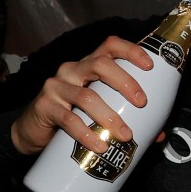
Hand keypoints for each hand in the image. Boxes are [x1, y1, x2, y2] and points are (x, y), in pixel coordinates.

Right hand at [11, 36, 152, 154]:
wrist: (32, 132)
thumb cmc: (72, 116)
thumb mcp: (98, 111)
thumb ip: (126, 116)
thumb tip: (157, 134)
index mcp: (89, 65)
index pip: (110, 46)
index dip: (131, 51)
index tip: (150, 67)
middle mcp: (72, 70)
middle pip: (101, 65)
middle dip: (126, 82)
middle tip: (143, 103)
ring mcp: (56, 86)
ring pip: (87, 95)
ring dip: (109, 116)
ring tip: (125, 135)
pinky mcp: (44, 106)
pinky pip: (68, 119)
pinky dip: (87, 133)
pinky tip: (100, 145)